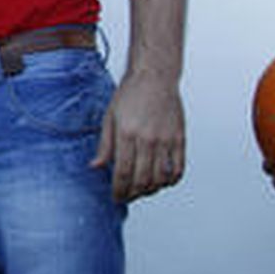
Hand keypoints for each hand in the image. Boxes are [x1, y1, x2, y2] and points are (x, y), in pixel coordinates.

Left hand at [91, 71, 184, 201]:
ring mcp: (165, 140)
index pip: (123, 173)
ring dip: (151, 190)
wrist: (154, 76)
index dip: (119, 190)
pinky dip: (171, 181)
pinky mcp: (179, 139)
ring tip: (142, 191)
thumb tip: (95, 166)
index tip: (115, 197)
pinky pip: (178, 168)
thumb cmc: (130, 94)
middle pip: (142, 180)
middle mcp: (147, 139)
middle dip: (133, 194)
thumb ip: (104, 145)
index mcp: (127, 134)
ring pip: (160, 178)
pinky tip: (163, 182)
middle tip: (127, 197)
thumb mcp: (109, 117)